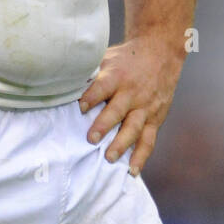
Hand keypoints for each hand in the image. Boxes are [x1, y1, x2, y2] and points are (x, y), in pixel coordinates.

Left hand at [77, 36, 183, 176]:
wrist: (160, 53)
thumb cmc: (127, 59)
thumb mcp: (107, 58)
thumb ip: (90, 74)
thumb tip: (63, 87)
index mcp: (117, 76)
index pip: (103, 87)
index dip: (91, 97)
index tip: (80, 107)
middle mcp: (132, 93)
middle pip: (118, 110)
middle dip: (104, 125)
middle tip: (90, 139)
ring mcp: (145, 107)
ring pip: (134, 128)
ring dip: (122, 144)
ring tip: (110, 158)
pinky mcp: (155, 118)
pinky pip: (148, 139)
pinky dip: (141, 156)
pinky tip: (132, 170)